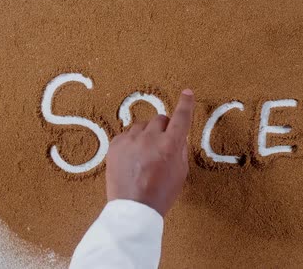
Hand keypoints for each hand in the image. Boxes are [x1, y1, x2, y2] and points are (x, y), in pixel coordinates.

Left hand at [106, 89, 194, 215]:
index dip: (185, 104)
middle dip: (163, 128)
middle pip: (160, 119)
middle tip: (161, 144)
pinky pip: (127, 134)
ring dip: (146, 135)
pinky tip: (132, 159)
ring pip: (142, 126)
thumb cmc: (161, 193)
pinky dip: (132, 142)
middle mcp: (150, 138)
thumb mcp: (180, 172)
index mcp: (170, 146)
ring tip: (144, 155)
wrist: (133, 209)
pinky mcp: (115, 145)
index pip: (181, 118)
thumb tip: (177, 135)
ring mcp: (130, 140)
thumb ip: (180, 149)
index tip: (187, 93)